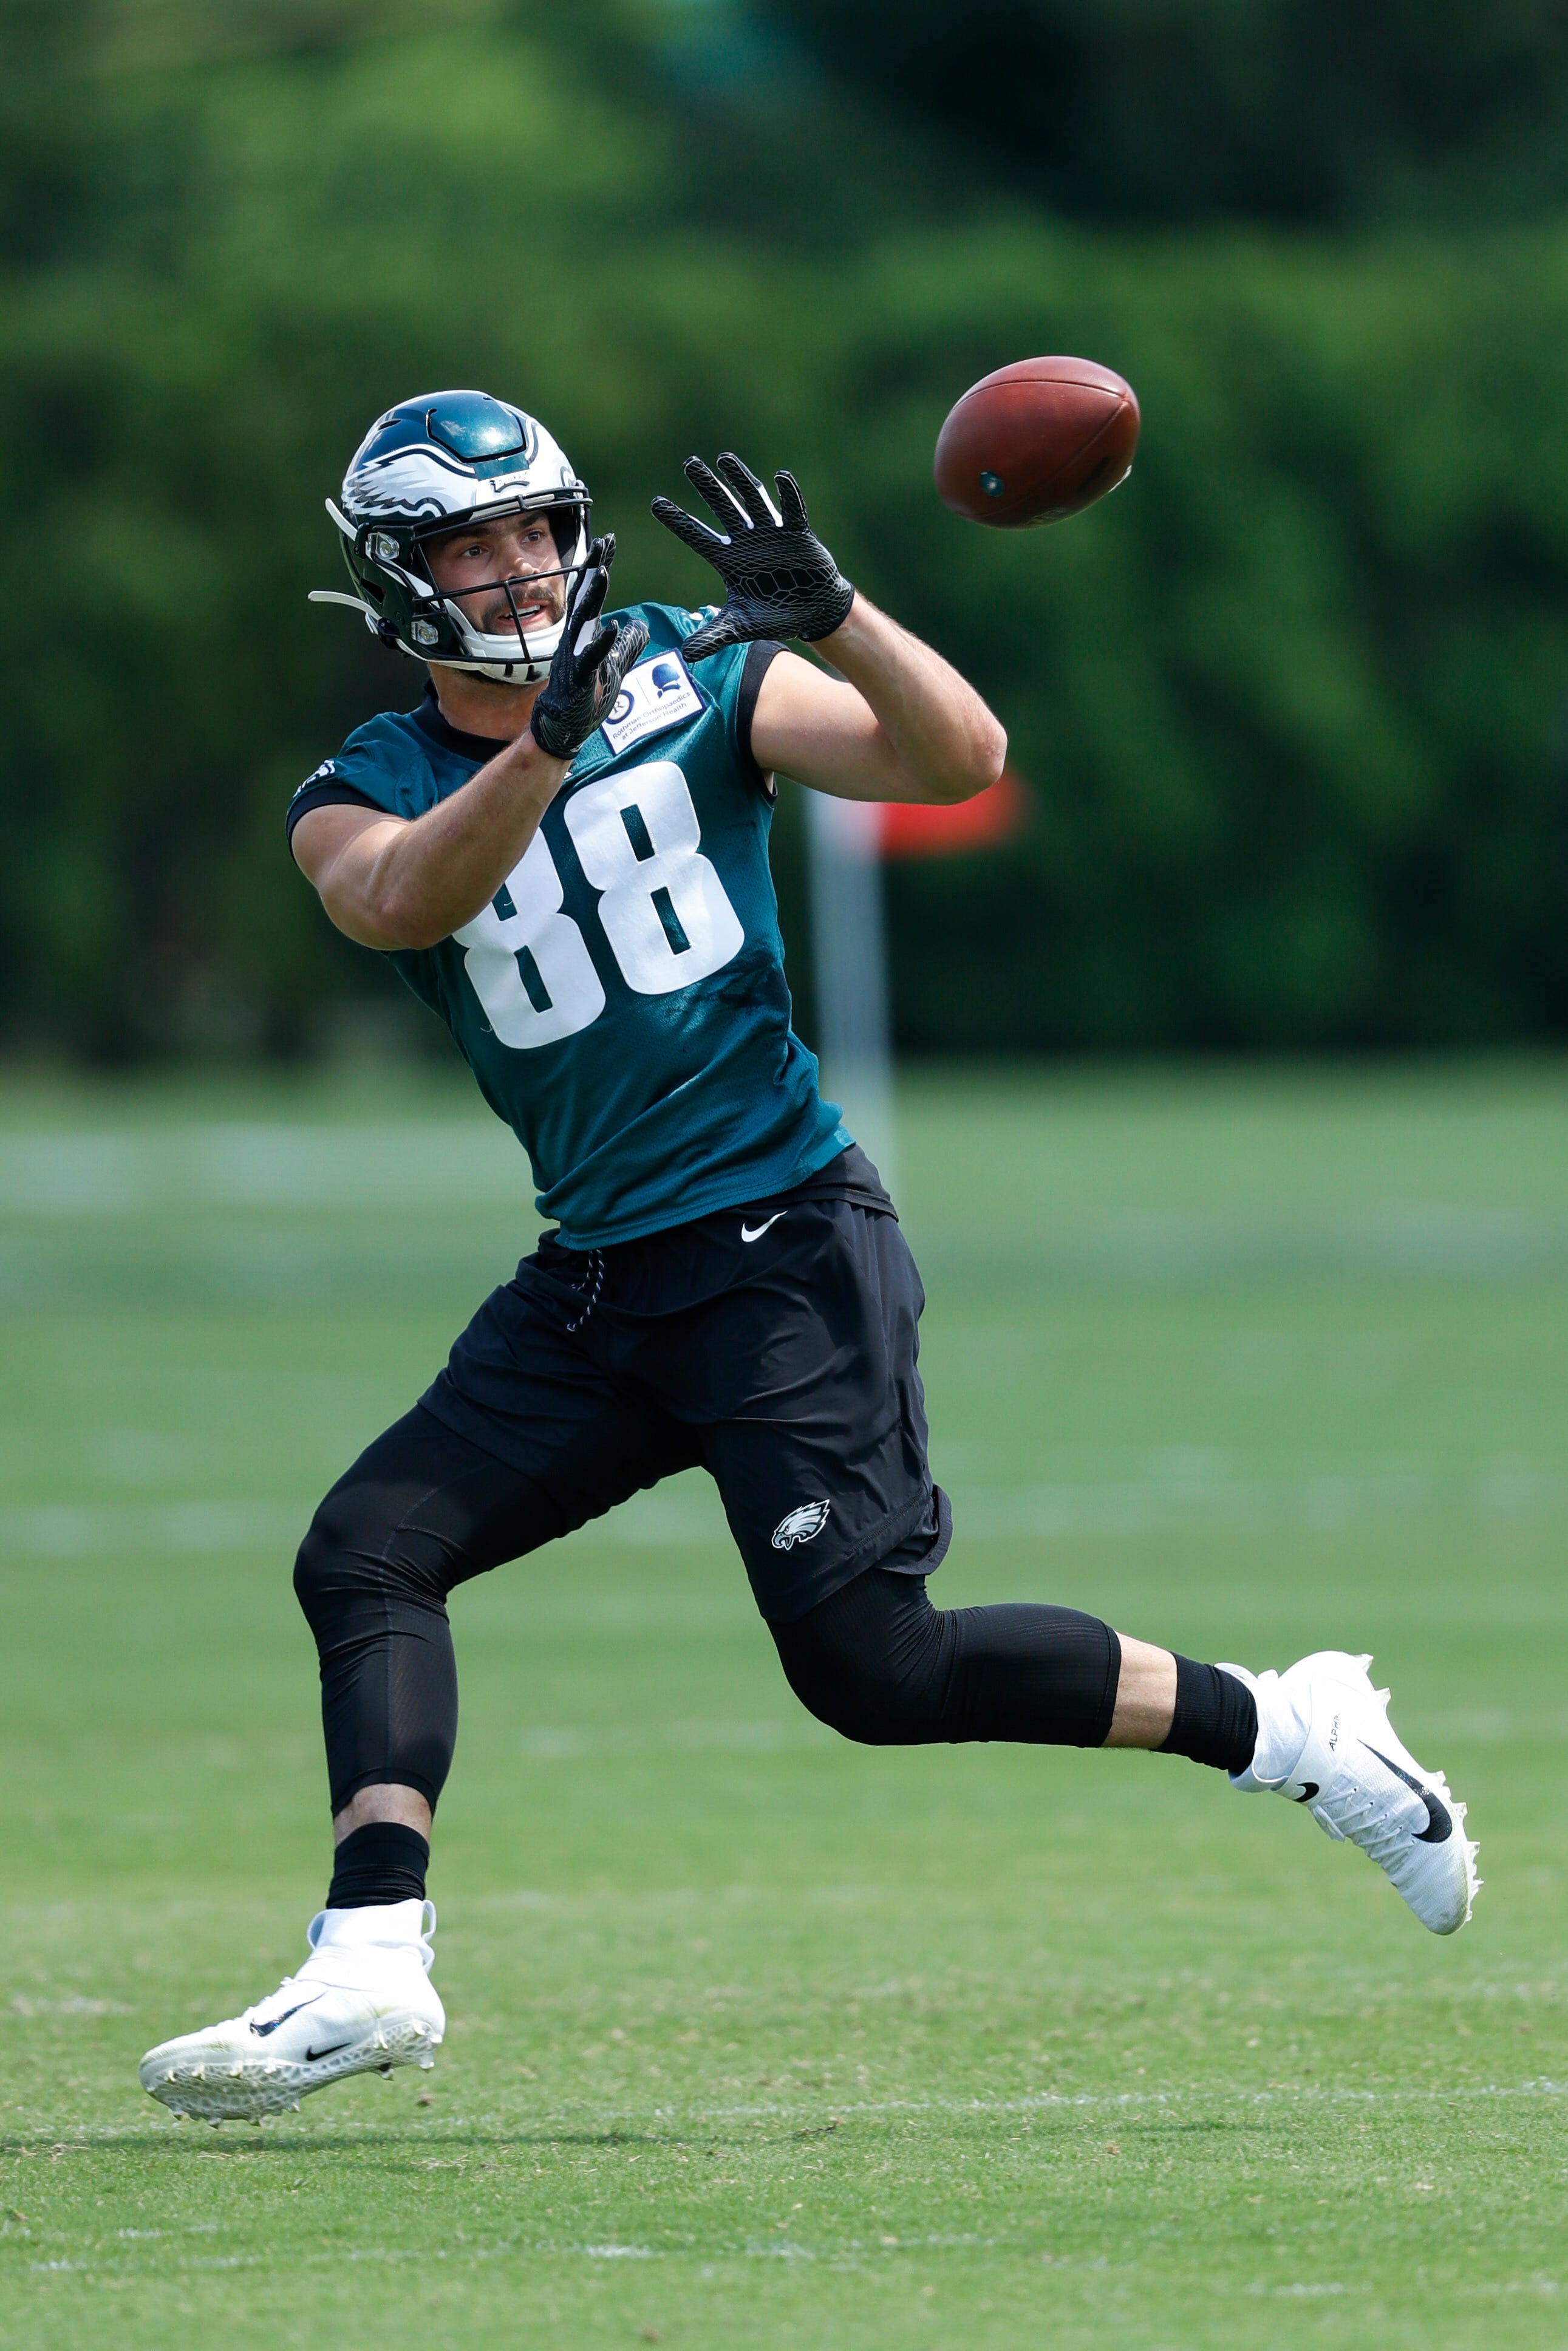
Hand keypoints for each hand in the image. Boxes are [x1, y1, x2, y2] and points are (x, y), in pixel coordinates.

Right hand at [528, 536, 649, 761]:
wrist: (562, 727)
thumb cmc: (586, 697)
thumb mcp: (613, 666)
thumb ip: (627, 646)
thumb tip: (640, 624)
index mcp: (583, 634)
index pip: (591, 593)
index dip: (598, 566)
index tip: (608, 541)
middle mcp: (575, 640)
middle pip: (584, 597)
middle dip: (593, 568)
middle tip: (602, 542)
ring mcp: (574, 657)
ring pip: (584, 620)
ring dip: (594, 596)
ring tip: (604, 572)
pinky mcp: (579, 679)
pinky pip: (590, 658)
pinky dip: (602, 643)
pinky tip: (614, 628)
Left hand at [651, 453, 854, 661]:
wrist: (812, 613)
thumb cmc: (775, 615)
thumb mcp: (741, 626)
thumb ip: (714, 635)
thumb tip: (686, 655)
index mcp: (728, 559)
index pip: (696, 535)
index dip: (677, 520)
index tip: (655, 503)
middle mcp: (745, 540)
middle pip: (721, 507)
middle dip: (706, 486)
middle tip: (689, 464)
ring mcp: (770, 533)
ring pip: (751, 500)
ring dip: (739, 479)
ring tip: (724, 459)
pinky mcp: (797, 533)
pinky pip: (791, 509)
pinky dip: (787, 494)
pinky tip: (779, 476)